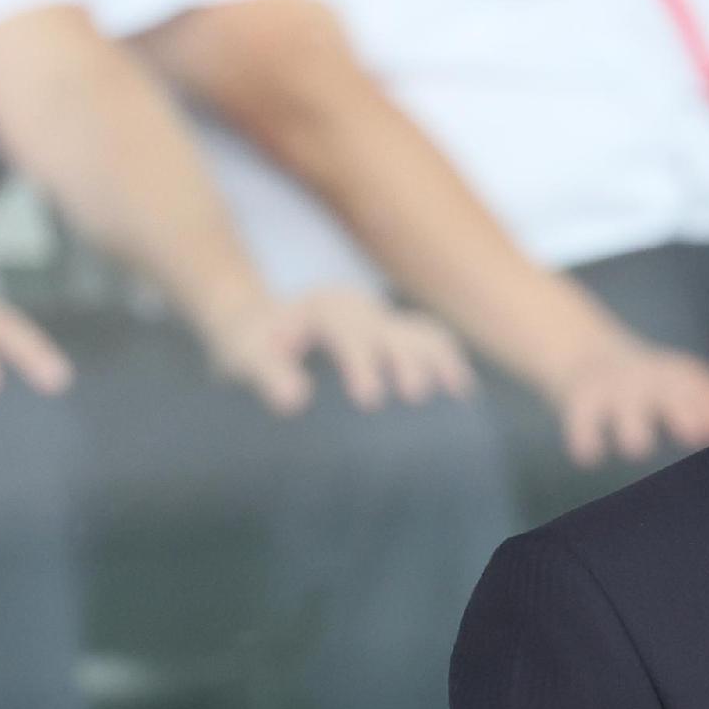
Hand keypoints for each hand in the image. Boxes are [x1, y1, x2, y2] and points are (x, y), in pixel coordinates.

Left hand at [203, 286, 473, 415]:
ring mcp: (382, 325)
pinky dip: (448, 366)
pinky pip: (432, 346)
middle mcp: (360, 311)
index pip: (349, 330)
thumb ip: (268, 374)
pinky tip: (461, 394)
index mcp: (324, 308)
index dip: (361, 362)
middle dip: (408, 362)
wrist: (258, 333)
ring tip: (454, 393)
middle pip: (394, 331)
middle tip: (415, 397)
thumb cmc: (252, 350)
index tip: (369, 399)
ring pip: (422, 335)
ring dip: (439, 362)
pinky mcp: (395, 341)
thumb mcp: (247, 358)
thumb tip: (294, 400)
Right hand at [545, 336, 708, 468]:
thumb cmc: (652, 387)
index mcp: (681, 377)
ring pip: (626, 408)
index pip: (707, 391)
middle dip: (681, 411)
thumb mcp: (683, 389)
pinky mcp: (581, 400)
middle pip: (668, 393)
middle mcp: (651, 380)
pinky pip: (582, 420)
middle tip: (693, 433)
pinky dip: (584, 437)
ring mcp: (616, 389)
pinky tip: (588, 456)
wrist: (586, 354)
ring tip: (637, 447)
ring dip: (633, 426)